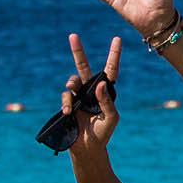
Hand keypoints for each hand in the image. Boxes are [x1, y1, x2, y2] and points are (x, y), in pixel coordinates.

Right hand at [62, 33, 121, 149]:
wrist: (87, 148)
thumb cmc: (103, 132)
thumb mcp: (111, 118)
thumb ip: (107, 101)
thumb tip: (101, 83)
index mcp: (106, 92)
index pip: (111, 70)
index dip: (113, 55)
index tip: (116, 38)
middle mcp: (91, 91)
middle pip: (85, 67)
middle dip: (78, 51)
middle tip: (73, 35)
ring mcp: (78, 96)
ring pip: (72, 81)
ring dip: (72, 85)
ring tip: (71, 95)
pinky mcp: (68, 102)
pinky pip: (65, 96)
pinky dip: (66, 102)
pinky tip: (68, 112)